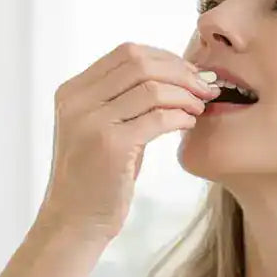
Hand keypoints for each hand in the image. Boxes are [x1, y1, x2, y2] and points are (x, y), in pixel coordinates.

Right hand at [36, 42, 218, 241]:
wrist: (74, 223)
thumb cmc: (94, 181)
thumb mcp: (100, 131)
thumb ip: (122, 101)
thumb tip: (171, 75)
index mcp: (72, 92)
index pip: (125, 53)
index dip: (165, 58)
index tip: (189, 73)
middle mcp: (77, 102)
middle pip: (140, 63)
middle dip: (180, 71)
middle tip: (204, 86)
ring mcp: (92, 122)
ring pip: (151, 87)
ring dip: (185, 94)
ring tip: (200, 106)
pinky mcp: (111, 145)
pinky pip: (157, 117)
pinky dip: (180, 116)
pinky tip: (189, 123)